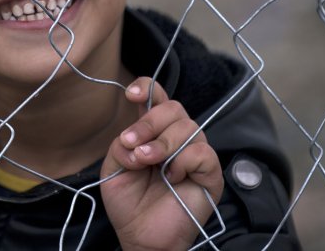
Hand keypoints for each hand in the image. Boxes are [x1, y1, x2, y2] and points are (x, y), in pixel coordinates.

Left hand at [100, 77, 223, 250]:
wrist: (140, 236)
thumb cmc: (129, 203)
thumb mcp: (114, 168)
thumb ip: (121, 144)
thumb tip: (134, 137)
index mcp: (153, 132)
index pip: (157, 97)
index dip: (147, 88)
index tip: (131, 95)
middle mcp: (177, 138)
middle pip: (173, 108)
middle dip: (149, 123)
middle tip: (132, 145)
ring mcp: (195, 155)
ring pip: (188, 127)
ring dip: (161, 143)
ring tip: (145, 162)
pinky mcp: (210, 174)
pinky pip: (202, 153)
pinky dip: (182, 161)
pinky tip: (171, 176)